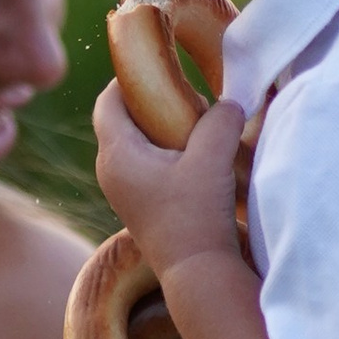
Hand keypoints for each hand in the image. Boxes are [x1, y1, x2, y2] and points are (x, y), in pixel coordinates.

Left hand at [93, 78, 245, 290]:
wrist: (197, 274)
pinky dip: (166, 152)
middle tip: (185, 95)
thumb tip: (229, 101)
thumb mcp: (212, 158)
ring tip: (196, 126)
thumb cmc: (197, 216)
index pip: (108, 101)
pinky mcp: (140, 205)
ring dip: (162, 129)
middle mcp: (110, 171)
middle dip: (152, 102)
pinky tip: (196, 157)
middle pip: (122, 120)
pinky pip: (145, 165)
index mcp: (116, 154)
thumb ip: (220, 120)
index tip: (157, 65)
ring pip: (135, 143)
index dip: (127, 78)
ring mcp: (123, 191)